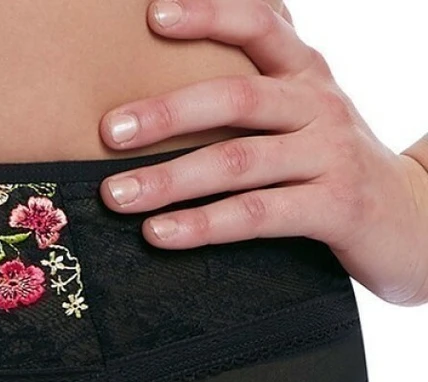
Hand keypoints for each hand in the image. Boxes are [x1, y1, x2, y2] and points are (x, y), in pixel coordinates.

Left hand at [98, 0, 427, 305]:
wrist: (414, 222)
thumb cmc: (331, 169)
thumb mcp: (301, 119)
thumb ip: (252, 94)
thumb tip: (162, 93)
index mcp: (306, 75)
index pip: (261, 25)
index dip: (210, 14)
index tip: (154, 14)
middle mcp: (319, 106)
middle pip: (236, 97)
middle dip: (166, 113)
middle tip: (109, 130)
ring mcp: (330, 156)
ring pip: (239, 161)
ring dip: (170, 179)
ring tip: (117, 195)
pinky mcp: (336, 209)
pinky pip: (258, 216)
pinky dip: (203, 225)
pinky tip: (159, 234)